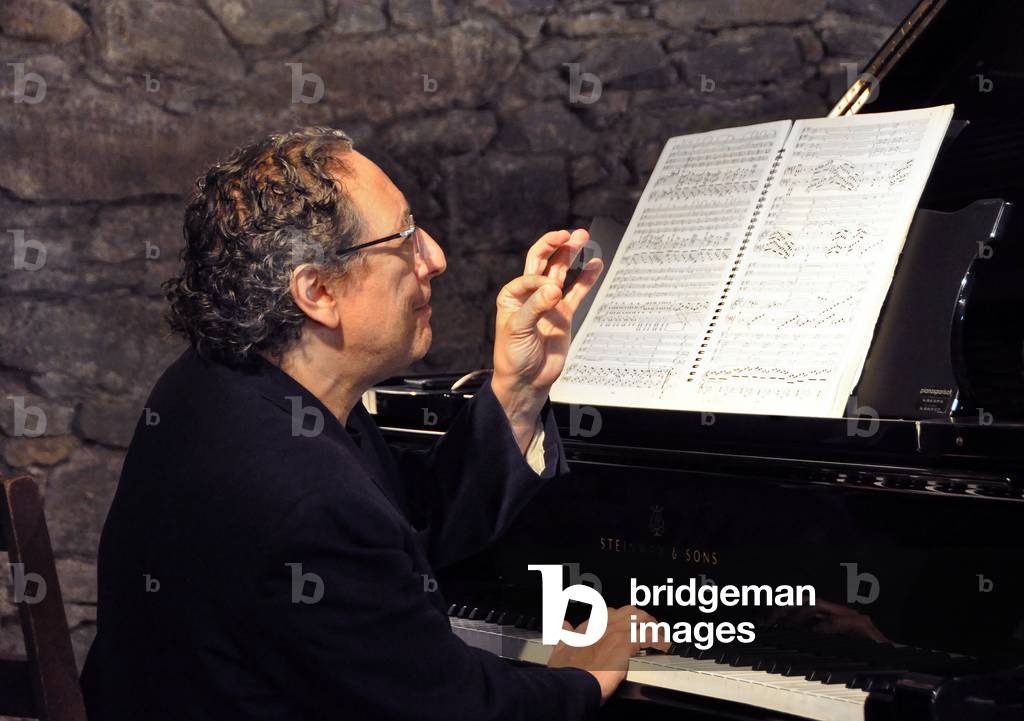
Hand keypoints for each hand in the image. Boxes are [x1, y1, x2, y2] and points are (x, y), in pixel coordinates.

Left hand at [491, 229, 602, 447]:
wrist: (526, 381)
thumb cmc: (513, 356)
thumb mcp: (518, 330)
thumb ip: (535, 307)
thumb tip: (554, 288)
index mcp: (513, 294)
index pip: (531, 273)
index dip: (542, 278)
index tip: (550, 294)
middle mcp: (531, 295)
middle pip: (546, 262)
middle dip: (558, 246)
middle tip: (573, 234)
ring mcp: (549, 303)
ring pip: (563, 273)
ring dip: (573, 256)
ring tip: (585, 238)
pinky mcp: (563, 314)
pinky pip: (577, 292)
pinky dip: (586, 278)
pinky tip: (596, 264)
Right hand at [548, 606, 669, 704]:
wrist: (571, 683)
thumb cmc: (566, 672)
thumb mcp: (560, 649)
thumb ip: (564, 634)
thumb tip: (564, 625)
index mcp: (588, 625)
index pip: (610, 612)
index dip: (622, 619)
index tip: (628, 627)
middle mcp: (602, 624)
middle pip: (628, 611)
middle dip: (641, 618)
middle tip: (649, 629)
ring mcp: (614, 632)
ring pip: (641, 618)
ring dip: (653, 626)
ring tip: (660, 636)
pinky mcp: (625, 643)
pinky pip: (648, 635)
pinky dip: (659, 640)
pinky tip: (663, 646)